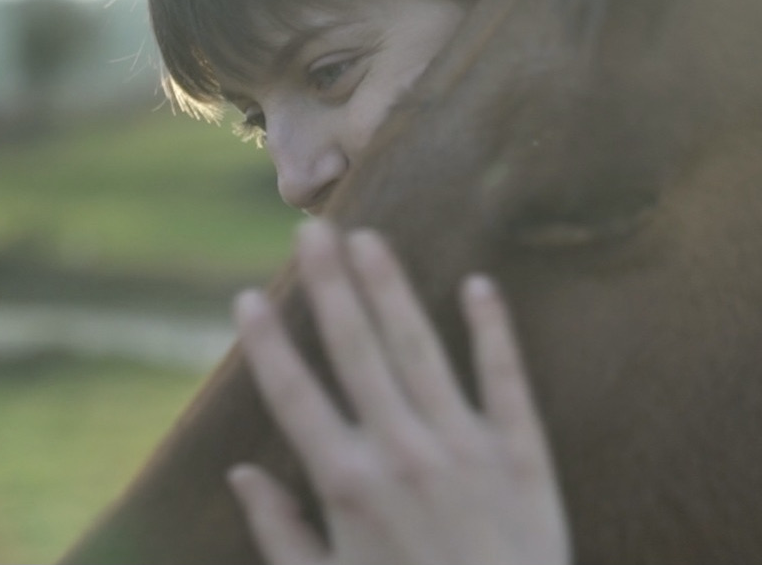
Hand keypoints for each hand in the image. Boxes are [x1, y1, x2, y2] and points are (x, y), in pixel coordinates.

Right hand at [229, 221, 569, 564]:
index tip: (246, 297)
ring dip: (392, 289)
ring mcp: (465, 447)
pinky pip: (506, 378)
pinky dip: (492, 329)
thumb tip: (239, 473)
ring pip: (420, 349)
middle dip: (328, 287)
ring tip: (371, 239)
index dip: (268, 344)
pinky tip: (477, 283)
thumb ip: (280, 532)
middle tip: (311, 230)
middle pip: (356, 351)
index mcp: (347, 486)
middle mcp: (402, 453)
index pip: (296, 396)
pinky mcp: (522, 454)